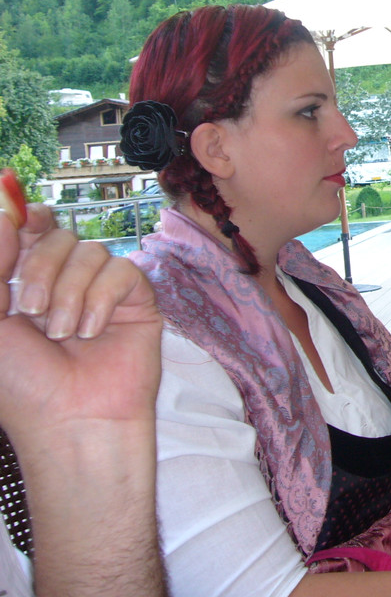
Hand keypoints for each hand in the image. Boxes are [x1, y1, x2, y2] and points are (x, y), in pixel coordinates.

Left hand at [0, 204, 162, 446]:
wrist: (70, 420)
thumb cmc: (22, 384)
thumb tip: (8, 214)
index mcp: (21, 281)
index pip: (26, 227)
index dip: (23, 217)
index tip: (19, 222)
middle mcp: (62, 279)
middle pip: (56, 233)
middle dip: (39, 268)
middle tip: (30, 311)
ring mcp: (100, 288)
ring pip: (89, 250)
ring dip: (71, 293)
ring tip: (64, 334)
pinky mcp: (135, 299)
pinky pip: (122, 271)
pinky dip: (101, 299)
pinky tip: (93, 331)